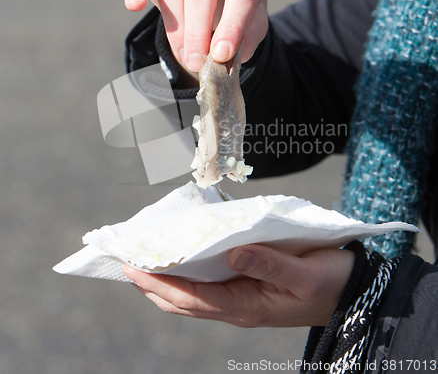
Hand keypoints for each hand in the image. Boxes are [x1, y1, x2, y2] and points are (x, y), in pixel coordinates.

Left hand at [122, 244, 354, 327]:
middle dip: (152, 285)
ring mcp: (241, 299)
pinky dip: (187, 273)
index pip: (190, 298)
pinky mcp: (247, 288)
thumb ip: (269, 264)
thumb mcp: (304, 273)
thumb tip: (233, 253)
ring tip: (145, 259)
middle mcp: (238, 306)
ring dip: (166, 280)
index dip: (158, 284)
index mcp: (247, 306)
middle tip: (127, 261)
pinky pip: (207, 285)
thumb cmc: (330, 282)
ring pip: (192, 295)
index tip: (131, 267)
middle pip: (183, 301)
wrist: (350, 292)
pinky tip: (181, 256)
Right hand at [124, 0, 268, 71]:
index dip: (231, 28)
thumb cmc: (238, 6)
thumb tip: (224, 57)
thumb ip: (246, 37)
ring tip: (185, 56)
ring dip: (176, 29)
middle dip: (197, 33)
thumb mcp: (254, 22)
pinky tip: (134, 4)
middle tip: (196, 63)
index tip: (221, 56)